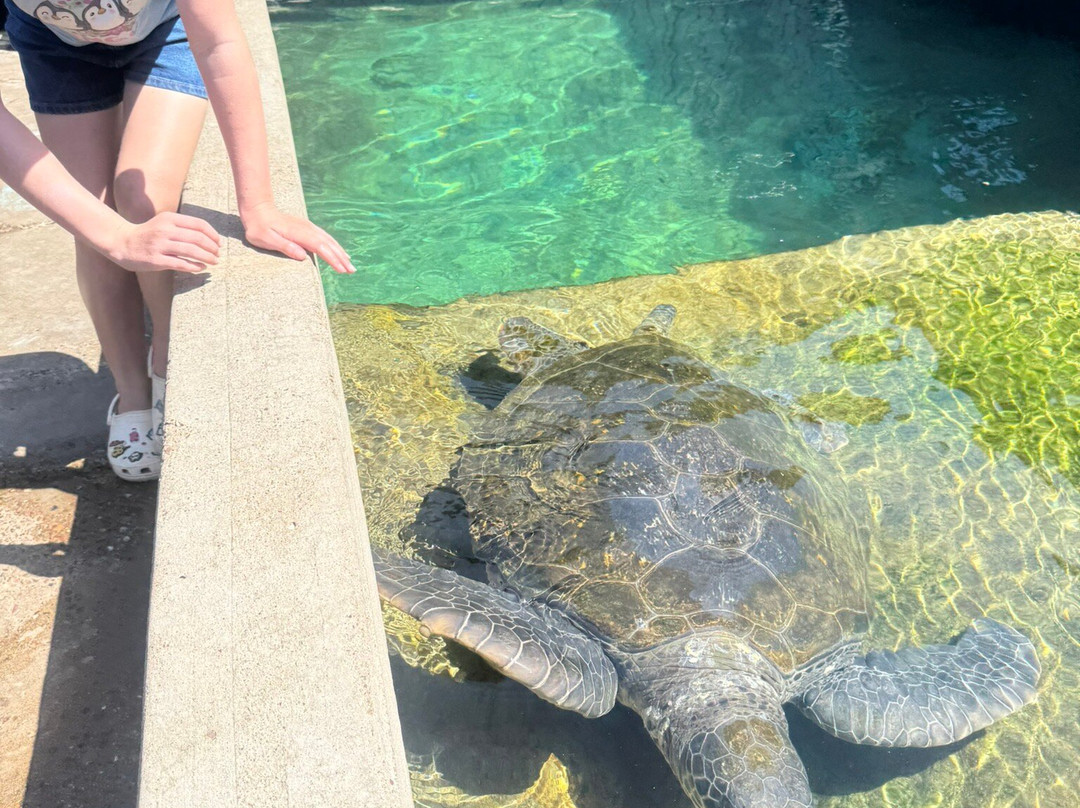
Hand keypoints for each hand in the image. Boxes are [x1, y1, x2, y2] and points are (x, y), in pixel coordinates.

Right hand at [105, 212, 221, 272]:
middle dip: (212, 248)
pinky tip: (201, 268)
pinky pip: (180, 264)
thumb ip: (184, 227)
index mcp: (169, 218)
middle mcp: (165, 230)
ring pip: (191, 251)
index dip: (213, 234)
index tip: (219, 242)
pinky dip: (194, 266)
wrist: (122, 242)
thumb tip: (210, 237)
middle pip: (198, 238)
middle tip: (218, 254)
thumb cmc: (149, 234)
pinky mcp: (156, 260)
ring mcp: (160, 245)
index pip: (199, 224)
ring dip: (207, 257)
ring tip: (214, 261)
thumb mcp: (165, 223)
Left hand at [241, 202, 355, 273]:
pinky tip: (338, 250)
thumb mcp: (266, 239)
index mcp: (298, 233)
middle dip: (341, 258)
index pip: (320, 248)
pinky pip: (324, 237)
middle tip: (352, 271)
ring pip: (328, 240)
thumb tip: (303, 256)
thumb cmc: (258, 227)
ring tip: (350, 263)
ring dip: (340, 252)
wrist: (258, 209)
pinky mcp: (306, 227)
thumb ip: (285, 247)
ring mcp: (307, 227)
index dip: (332, 259)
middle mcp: (306, 229)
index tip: (342, 270)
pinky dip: (334, 245)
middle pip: (328, 244)